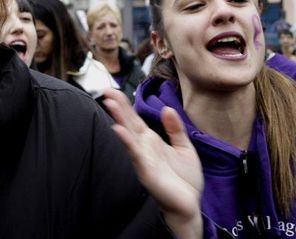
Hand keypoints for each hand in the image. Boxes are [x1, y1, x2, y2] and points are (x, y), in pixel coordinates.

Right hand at [102, 89, 203, 237]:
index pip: (135, 119)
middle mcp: (143, 147)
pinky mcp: (146, 170)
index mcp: (151, 141)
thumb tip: (167, 108)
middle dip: (118, 106)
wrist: (189, 205)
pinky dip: (126, 141)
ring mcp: (143, 158)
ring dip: (118, 119)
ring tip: (109, 103)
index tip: (113, 90)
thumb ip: (175, 128)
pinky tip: (119, 130)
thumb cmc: (185, 180)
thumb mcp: (185, 148)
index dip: (125, 104)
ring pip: (128, 135)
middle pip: (128, 122)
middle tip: (106, 90)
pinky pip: (135, 153)